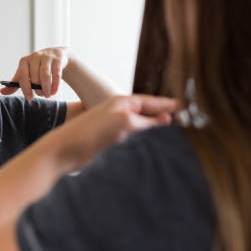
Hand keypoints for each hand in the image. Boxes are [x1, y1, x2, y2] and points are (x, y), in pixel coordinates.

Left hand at [0, 47, 69, 100]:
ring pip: (45, 75)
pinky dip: (55, 85)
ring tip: (48, 95)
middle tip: (41, 95)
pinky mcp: (57, 59)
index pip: (22, 76)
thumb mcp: (26, 72)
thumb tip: (2, 92)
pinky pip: (56, 74)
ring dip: (46, 88)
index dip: (26, 88)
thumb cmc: (38, 67)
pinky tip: (54, 91)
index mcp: (24, 62)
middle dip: (38, 89)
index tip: (29, 98)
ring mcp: (46, 57)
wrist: (55, 54)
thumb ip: (16, 83)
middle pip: (34, 77)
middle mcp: (34, 57)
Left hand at [46, 94, 178, 168]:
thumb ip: (145, 120)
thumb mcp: (124, 122)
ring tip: (169, 124)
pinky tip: (145, 138)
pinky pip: (129, 135)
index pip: (150, 102)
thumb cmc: (92, 131)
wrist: (65, 149)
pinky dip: (140, 134)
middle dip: (163, 112)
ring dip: (153, 123)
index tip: (184, 104)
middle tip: (182, 114)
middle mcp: (117, 111)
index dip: (167, 104)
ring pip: (138, 122)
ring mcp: (112, 125)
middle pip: (145, 110)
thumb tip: (165, 119)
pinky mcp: (106, 140)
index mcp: (120, 102)